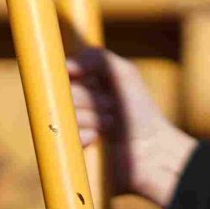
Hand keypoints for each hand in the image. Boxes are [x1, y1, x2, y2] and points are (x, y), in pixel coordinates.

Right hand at [66, 48, 197, 208]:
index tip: (94, 83)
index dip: (74, 78)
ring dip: (89, 118)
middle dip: (90, 100)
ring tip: (110, 124)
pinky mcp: (69, 148)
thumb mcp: (124, 74)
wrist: (150, 150)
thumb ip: (97, 58)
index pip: (59, 74)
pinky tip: (96, 138)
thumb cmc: (139, 111)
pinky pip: (60, 138)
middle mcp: (73, 103)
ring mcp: (70, 126)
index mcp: (82, 83)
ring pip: (60, 116)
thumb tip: (67, 66)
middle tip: (112, 107)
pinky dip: (80, 135)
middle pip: (60, 94)